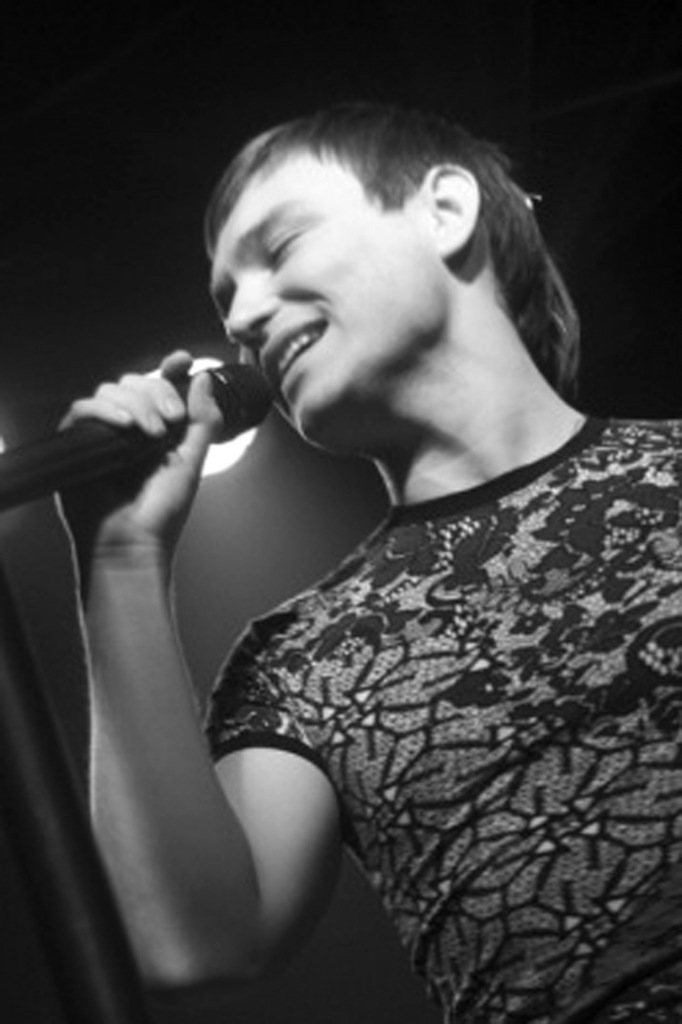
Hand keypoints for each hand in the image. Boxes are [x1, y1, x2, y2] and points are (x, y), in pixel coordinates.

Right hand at [59, 351, 224, 566]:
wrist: (132, 543)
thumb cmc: (161, 513)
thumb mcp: (191, 462)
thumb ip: (203, 421)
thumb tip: (203, 379)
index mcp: (157, 428)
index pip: (160, 386)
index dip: (171, 369)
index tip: (183, 361)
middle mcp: (130, 426)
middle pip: (136, 382)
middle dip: (157, 393)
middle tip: (172, 420)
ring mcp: (103, 433)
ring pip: (111, 390)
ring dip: (136, 404)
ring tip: (152, 435)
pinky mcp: (78, 443)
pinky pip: (83, 409)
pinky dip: (104, 410)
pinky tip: (124, 425)